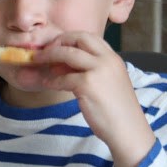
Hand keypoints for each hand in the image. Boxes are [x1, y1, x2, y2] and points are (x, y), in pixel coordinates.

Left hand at [35, 32, 155, 166]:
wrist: (128, 130)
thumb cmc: (117, 111)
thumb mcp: (108, 82)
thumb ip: (90, 70)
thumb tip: (61, 63)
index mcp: (114, 58)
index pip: (90, 37)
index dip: (71, 38)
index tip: (58, 45)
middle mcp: (107, 60)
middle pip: (79, 38)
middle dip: (60, 41)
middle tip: (46, 49)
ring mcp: (98, 71)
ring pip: (68, 54)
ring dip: (50, 55)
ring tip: (38, 60)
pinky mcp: (88, 85)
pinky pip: (63, 78)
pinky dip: (52, 80)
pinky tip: (47, 83)